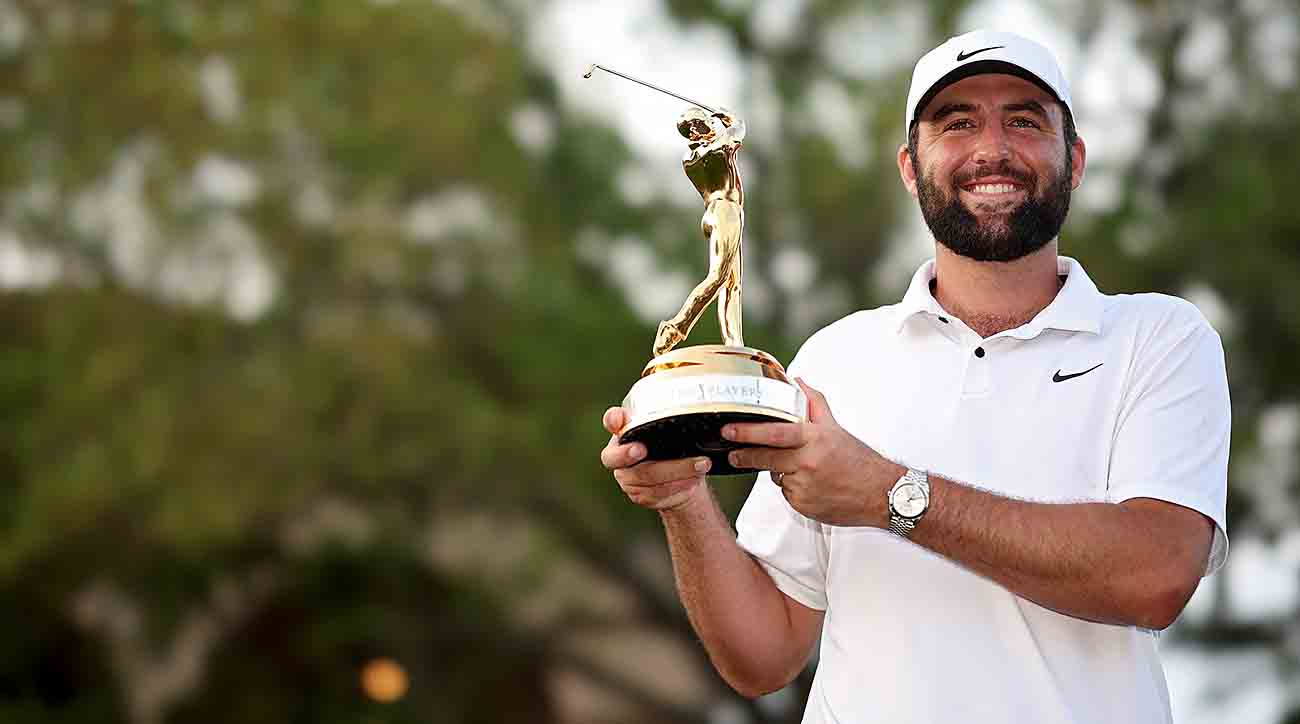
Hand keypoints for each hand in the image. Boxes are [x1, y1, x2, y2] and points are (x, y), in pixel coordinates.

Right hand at [600, 407, 709, 511]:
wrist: (681, 476)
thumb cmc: (671, 444)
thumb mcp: (671, 426)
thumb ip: (666, 411)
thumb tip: (678, 384)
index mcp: (623, 431)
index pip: (612, 421)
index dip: (612, 420)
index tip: (619, 420)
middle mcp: (618, 455)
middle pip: (619, 457)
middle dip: (630, 454)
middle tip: (643, 449)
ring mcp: (628, 478)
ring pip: (646, 477)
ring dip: (675, 471)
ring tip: (701, 464)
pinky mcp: (641, 496)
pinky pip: (657, 493)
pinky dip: (678, 486)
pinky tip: (694, 480)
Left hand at [723, 379, 903, 526]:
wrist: (881, 494)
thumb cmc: (859, 461)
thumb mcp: (835, 428)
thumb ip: (813, 403)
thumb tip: (797, 381)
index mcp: (815, 439)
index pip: (775, 433)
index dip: (749, 431)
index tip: (729, 429)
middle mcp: (809, 462)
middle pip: (766, 458)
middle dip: (745, 455)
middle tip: (732, 454)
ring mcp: (805, 486)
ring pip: (777, 477)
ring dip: (779, 472)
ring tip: (802, 469)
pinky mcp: (804, 506)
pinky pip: (788, 494)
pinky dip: (793, 489)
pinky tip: (811, 486)